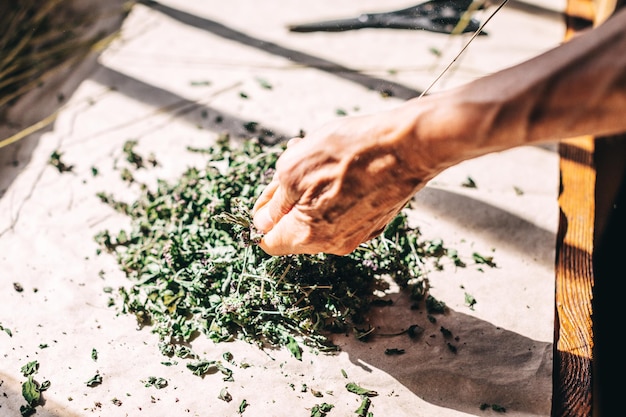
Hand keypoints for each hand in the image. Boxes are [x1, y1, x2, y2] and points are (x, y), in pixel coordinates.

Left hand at [252, 110, 436, 255]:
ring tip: (319, 156)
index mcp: (308, 236)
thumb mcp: (292, 170)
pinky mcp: (376, 219)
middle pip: (295, 227)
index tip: (268, 194)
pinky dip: (337, 191)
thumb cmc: (349, 153)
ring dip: (312, 189)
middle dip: (289, 197)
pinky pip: (344, 210)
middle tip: (294, 164)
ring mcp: (358, 233)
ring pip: (320, 216)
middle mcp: (334, 243)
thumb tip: (264, 221)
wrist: (408, 146)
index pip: (269, 241)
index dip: (262, 216)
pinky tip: (343, 165)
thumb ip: (274, 203)